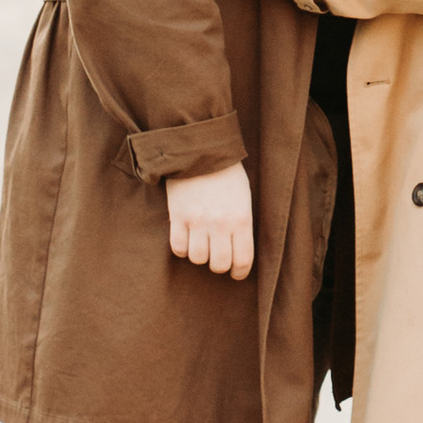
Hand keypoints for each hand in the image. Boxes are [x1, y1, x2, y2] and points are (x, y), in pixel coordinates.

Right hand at [166, 161, 255, 279]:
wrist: (200, 150)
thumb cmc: (227, 173)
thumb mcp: (244, 197)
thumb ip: (242, 223)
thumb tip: (238, 249)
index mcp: (241, 219)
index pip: (242, 260)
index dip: (239, 272)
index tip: (236, 273)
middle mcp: (220, 224)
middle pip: (218, 264)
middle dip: (219, 265)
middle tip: (218, 257)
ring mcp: (197, 221)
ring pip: (197, 258)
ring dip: (200, 255)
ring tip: (201, 244)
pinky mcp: (178, 216)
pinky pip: (178, 247)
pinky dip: (182, 248)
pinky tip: (186, 239)